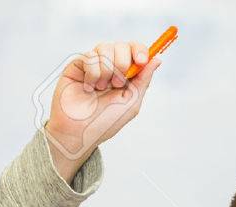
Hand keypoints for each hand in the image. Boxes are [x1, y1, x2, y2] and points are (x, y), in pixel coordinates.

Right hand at [44, 41, 162, 181]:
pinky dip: (92, 73)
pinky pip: (90, 56)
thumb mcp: (131, 102)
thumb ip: (144, 79)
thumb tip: (157, 59)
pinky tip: (88, 88)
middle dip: (122, 63)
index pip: (136, 50)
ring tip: (100, 88)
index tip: (141, 61)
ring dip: (107, 70)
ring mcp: (94, 64)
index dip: (140, 50)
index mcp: (126, 75)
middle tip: (116, 84)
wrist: (79, 131)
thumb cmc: (105, 122)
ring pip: (105, 47)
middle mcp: (111, 66)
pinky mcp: (78, 64)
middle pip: (122, 45)